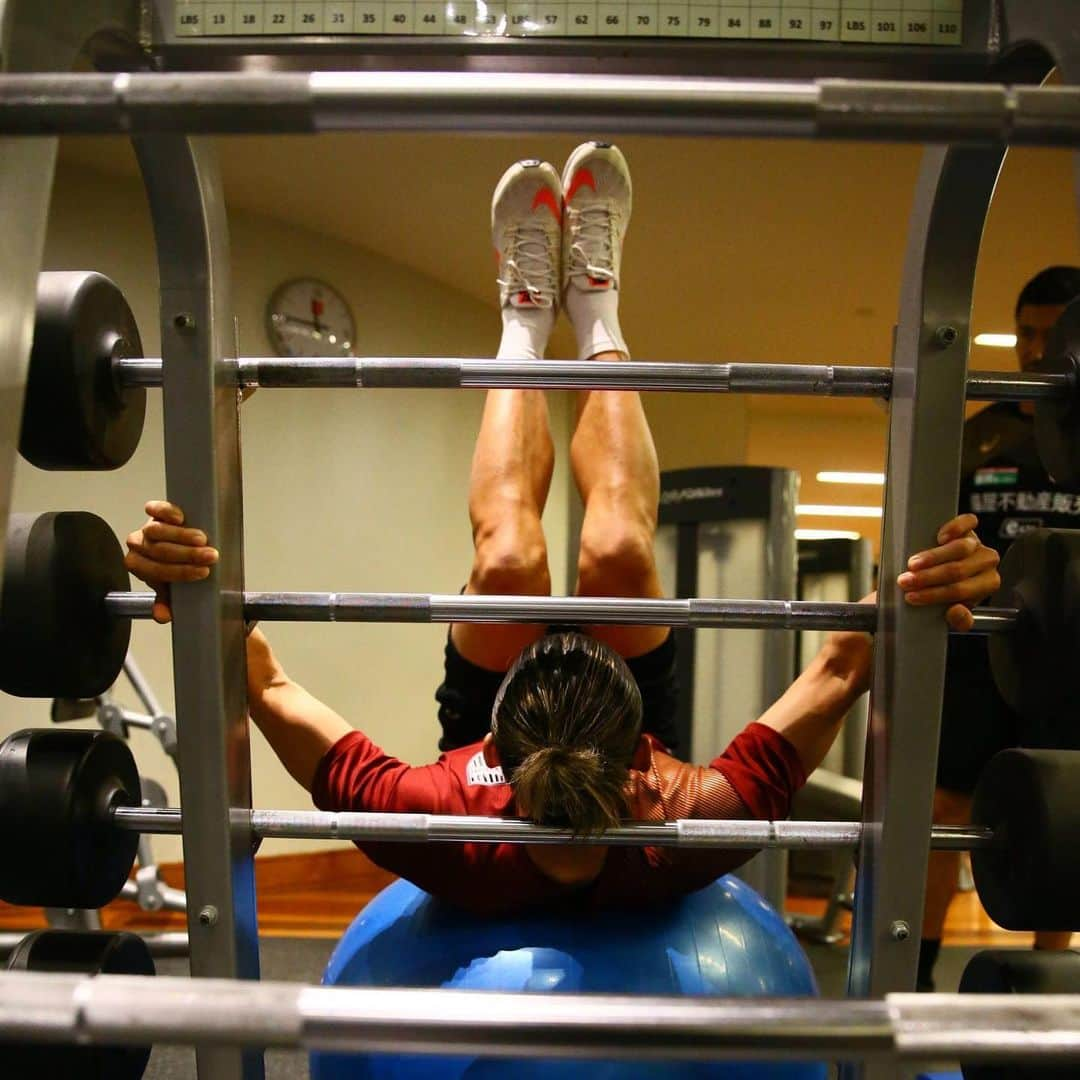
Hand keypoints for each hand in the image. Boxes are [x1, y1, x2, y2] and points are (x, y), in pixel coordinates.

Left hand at [124, 501, 218, 623]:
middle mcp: (138, 546)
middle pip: (160, 550)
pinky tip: (181, 517)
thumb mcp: (170, 589)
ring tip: (203, 539)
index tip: (204, 572)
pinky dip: (166, 512)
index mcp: (138, 566)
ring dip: (182, 535)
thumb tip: (163, 615)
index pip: (157, 571)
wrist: (173, 546)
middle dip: (188, 554)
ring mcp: (146, 527)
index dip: (181, 572)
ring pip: (157, 530)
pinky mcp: (154, 512)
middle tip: (211, 556)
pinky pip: (155, 510)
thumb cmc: (172, 569)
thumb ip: (167, 602)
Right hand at [896, 513, 999, 631]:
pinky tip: (940, 537)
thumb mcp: (952, 612)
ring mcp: (978, 543)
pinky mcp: (969, 528)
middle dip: (928, 577)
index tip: (912, 597)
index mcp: (988, 584)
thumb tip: (957, 611)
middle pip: (957, 570)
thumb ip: (958, 620)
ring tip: (912, 564)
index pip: (960, 591)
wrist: (941, 573)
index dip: (934, 594)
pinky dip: (955, 528)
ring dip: (932, 557)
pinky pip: (968, 523)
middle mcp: (987, 563)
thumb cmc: (946, 592)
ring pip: (960, 548)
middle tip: (906, 581)